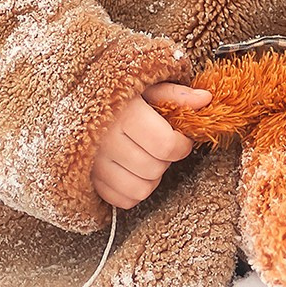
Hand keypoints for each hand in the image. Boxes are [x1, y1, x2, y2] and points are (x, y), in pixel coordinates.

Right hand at [89, 82, 208, 208]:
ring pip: (140, 190)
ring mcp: (93, 164)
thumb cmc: (118, 93)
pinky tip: (132, 170)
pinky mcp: (88, 180)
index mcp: (123, 114)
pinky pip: (122, 201)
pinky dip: (133, 190)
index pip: (164, 145)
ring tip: (146, 157)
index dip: (181, 145)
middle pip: (154, 169)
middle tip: (160, 144)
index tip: (180, 137)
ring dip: (151, 178)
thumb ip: (176, 94)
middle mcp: (104, 141)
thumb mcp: (146, 85)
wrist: (79, 101)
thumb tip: (205, 99)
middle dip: (165, 159)